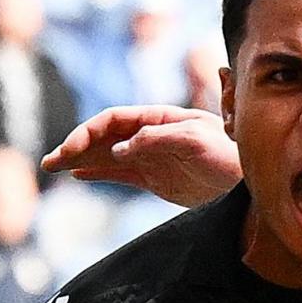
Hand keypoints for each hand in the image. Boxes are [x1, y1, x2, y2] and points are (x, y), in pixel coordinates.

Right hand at [41, 104, 238, 204]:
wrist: (251, 183)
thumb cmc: (230, 156)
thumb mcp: (197, 141)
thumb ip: (158, 139)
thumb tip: (121, 147)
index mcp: (160, 119)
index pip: (114, 120)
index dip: (89, 132)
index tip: (71, 149)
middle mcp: (152, 135)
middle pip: (105, 136)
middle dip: (75, 146)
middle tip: (50, 162)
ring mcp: (152, 156)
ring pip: (107, 155)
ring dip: (80, 159)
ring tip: (52, 166)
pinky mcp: (157, 178)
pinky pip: (120, 173)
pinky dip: (99, 172)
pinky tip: (78, 174)